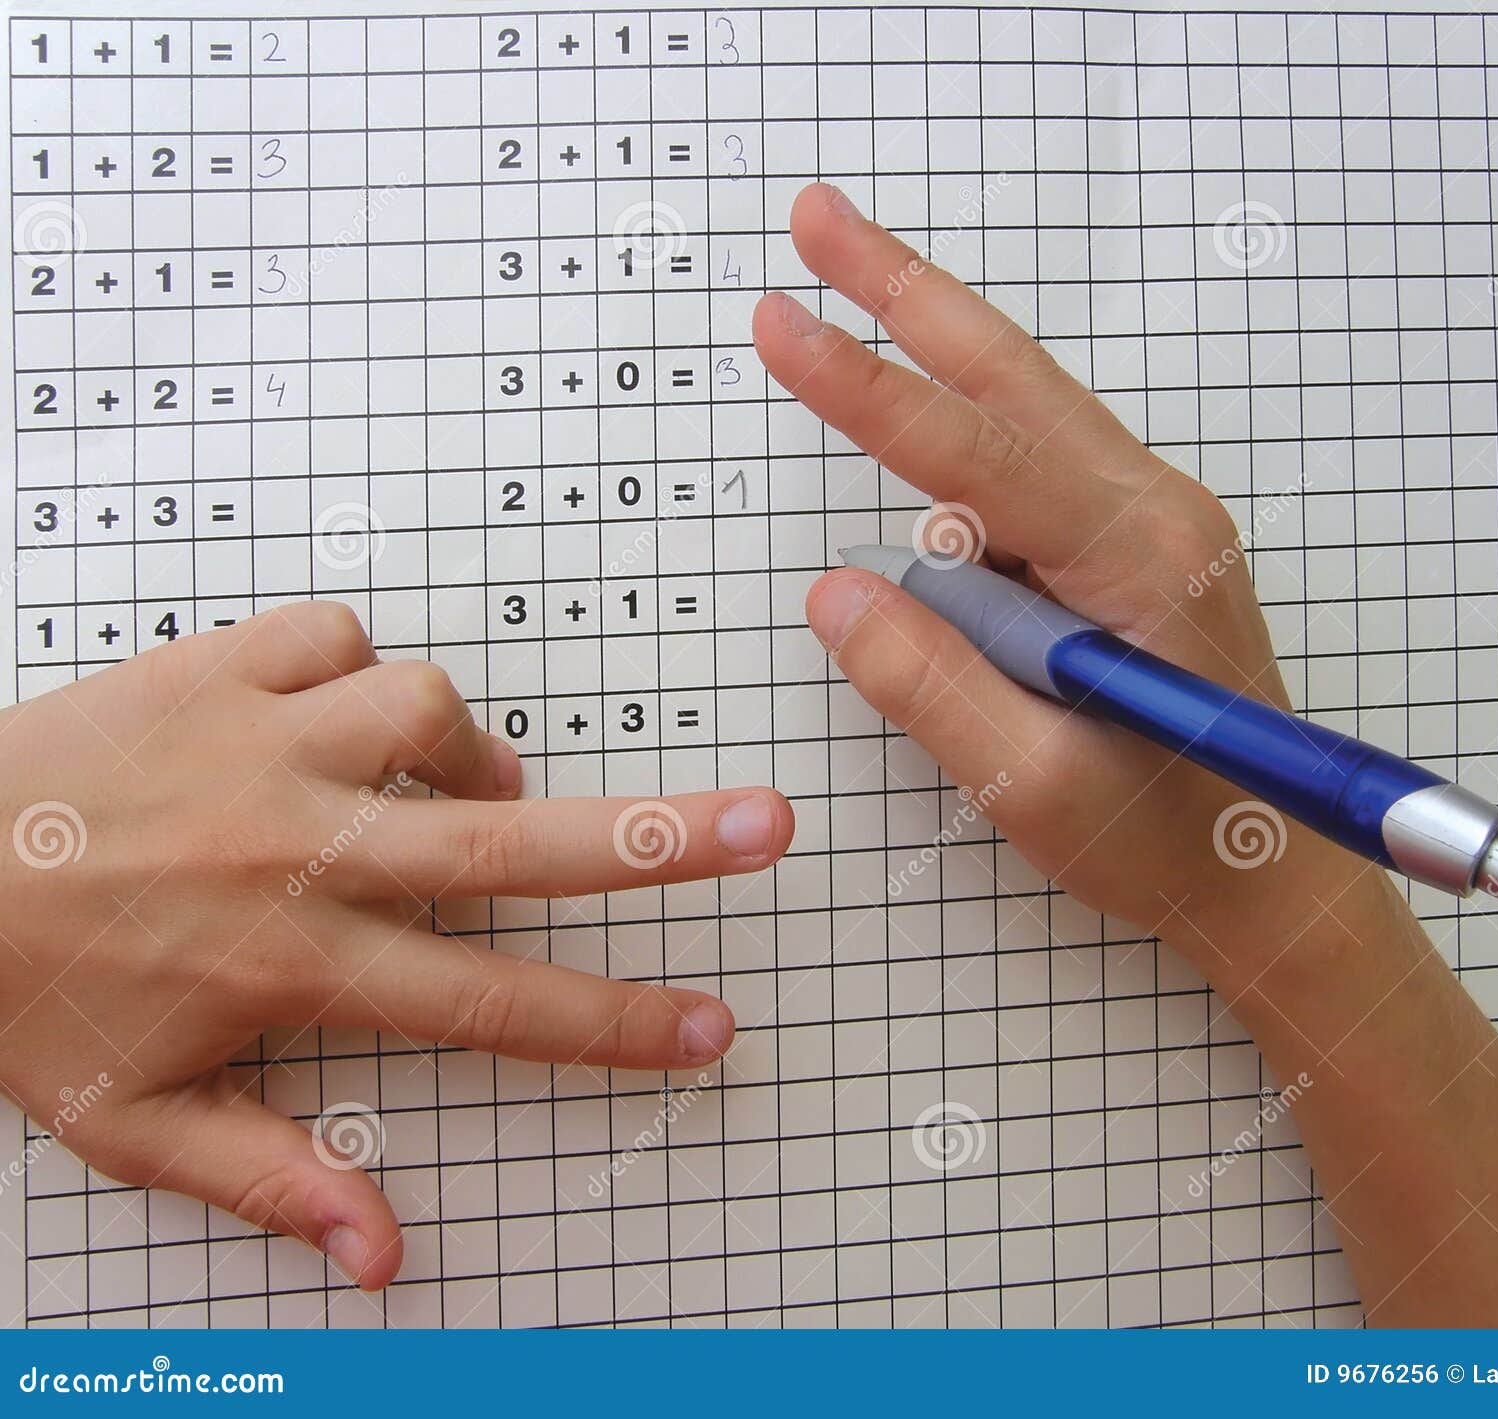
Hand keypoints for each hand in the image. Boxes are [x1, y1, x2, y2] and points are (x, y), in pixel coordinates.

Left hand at [0, 603, 791, 1287]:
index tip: (707, 1026)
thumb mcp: (131, 1121)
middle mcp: (302, 845)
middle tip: (763, 824)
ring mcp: (263, 741)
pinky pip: (334, 635)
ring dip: (463, 747)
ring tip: (456, 783)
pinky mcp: (216, 665)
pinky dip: (354, 669)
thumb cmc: (16, 993)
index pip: (492, 1002)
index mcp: (295, 960)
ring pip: (430, 708)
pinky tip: (336, 712)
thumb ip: (270, 1179)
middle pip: (515, 841)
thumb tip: (383, 1252)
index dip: (614, 1021)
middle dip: (657, 840)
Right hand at [754, 182, 1394, 973]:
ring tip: (839, 292)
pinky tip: (913, 424)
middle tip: (816, 216)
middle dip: (906, 291)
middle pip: (1012, 377)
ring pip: (1024, 407)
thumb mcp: (1032, 786)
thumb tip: (835, 592)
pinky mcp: (1137, 545)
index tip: (779, 321)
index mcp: (1139, 561)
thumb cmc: (1172, 846)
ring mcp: (1152, 521)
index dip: (868, 388)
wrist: (1279, 877)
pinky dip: (963, 430)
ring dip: (931, 345)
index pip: (977, 454)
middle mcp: (1155, 512)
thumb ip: (931, 686)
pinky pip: (1034, 466)